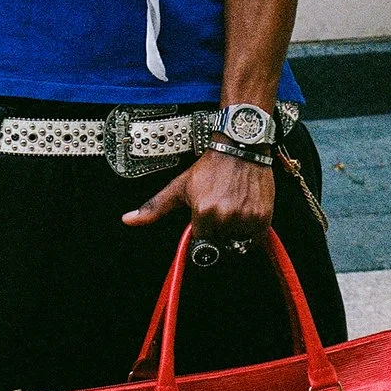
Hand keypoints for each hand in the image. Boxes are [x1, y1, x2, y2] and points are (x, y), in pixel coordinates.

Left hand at [123, 149, 274, 252]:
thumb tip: (128, 220)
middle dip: (219, 232)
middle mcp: (225, 217)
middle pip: (220, 244)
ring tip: (233, 209)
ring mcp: (245, 218)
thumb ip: (155, 207)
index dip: (203, 232)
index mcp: (203, 213)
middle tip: (220, 210)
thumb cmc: (209, 167)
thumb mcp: (179, 186)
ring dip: (236, 232)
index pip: (202, 243)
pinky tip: (244, 212)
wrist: (240, 147)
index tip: (206, 220)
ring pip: (238, 242)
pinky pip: (255, 238)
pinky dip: (251, 231)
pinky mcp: (263, 217)